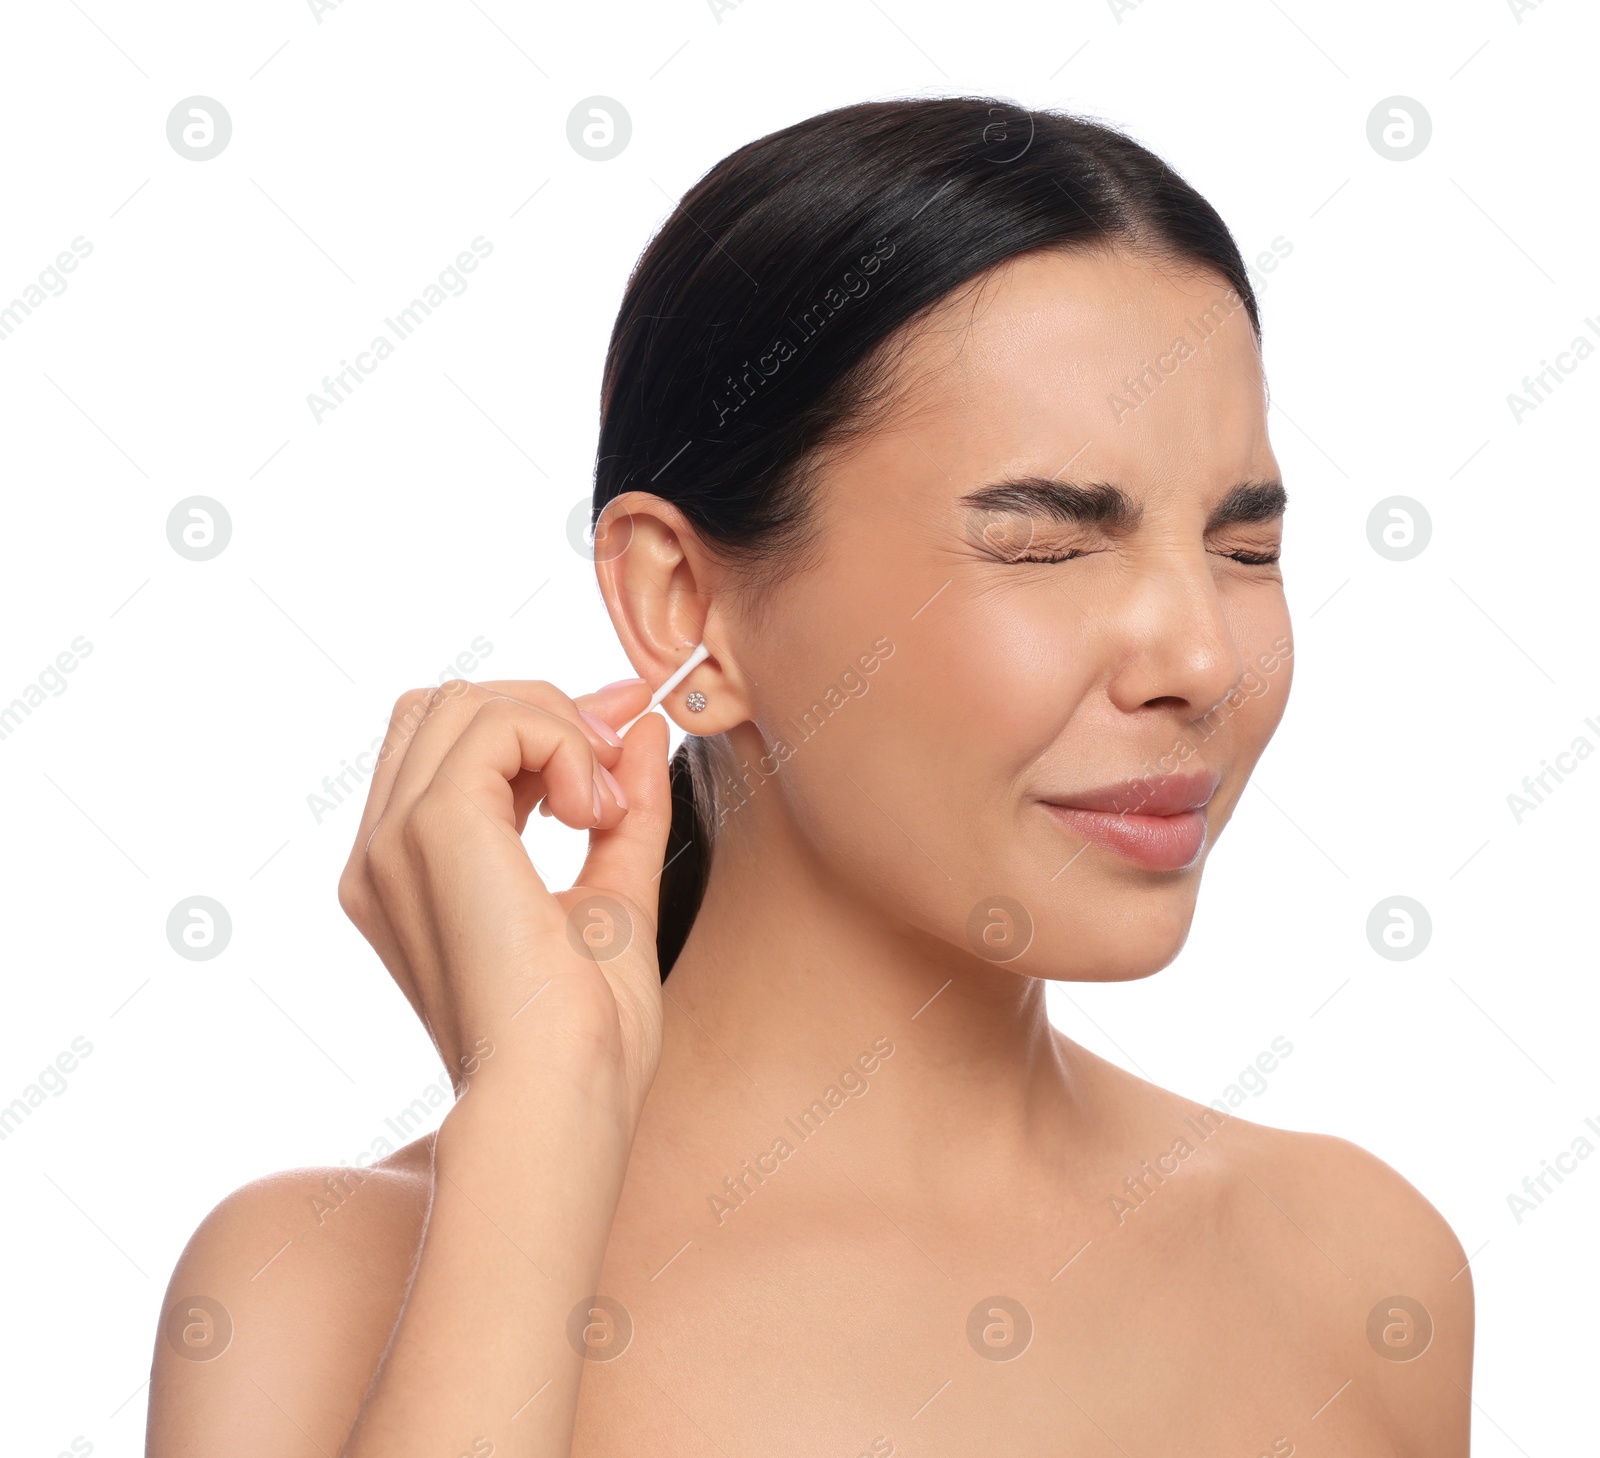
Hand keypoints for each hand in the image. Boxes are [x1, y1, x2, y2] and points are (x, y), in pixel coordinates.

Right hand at [336, 677, 671, 1121]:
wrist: (564, 1099)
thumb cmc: (585, 1037)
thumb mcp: (613, 896)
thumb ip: (621, 809)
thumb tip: (643, 727)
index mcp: (403, 875)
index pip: (444, 743)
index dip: (534, 720)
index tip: (620, 735)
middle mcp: (381, 853)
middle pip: (447, 706)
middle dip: (545, 712)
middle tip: (616, 770)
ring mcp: (396, 840)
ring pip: (467, 703)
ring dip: (558, 727)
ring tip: (603, 810)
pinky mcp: (436, 830)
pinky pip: (497, 725)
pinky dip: (563, 744)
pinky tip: (594, 815)